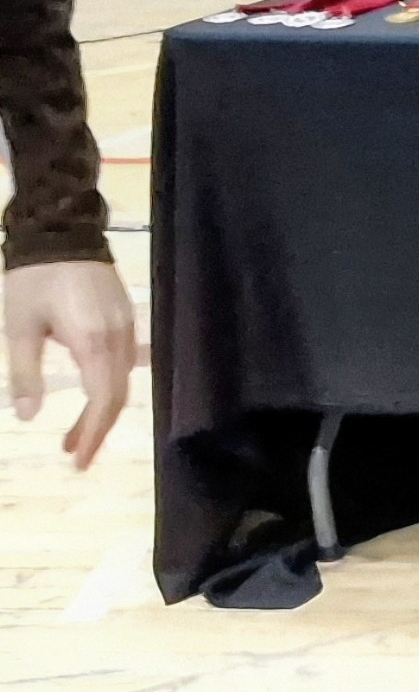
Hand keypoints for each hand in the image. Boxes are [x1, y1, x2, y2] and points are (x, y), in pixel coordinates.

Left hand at [5, 259, 136, 468]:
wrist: (61, 231)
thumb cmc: (33, 280)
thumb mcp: (18, 328)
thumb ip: (25, 374)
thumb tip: (28, 417)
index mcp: (93, 343)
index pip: (103, 400)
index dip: (92, 433)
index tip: (77, 460)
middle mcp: (118, 339)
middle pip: (117, 396)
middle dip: (97, 430)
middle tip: (74, 455)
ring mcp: (126, 328)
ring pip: (122, 381)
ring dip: (101, 411)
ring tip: (76, 433)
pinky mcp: (124, 319)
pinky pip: (124, 364)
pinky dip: (108, 388)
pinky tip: (91, 394)